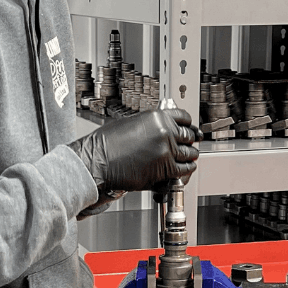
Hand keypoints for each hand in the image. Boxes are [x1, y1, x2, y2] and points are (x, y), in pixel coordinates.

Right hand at [70, 109, 200, 218]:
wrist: (97, 162)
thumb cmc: (106, 144)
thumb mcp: (131, 123)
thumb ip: (150, 126)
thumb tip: (160, 130)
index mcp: (156, 117)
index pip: (184, 117)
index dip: (188, 124)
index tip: (189, 128)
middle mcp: (165, 132)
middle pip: (189, 135)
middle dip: (189, 140)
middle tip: (189, 143)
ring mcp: (167, 150)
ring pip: (190, 153)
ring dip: (190, 156)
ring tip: (188, 157)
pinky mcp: (165, 168)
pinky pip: (184, 169)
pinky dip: (186, 169)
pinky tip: (185, 169)